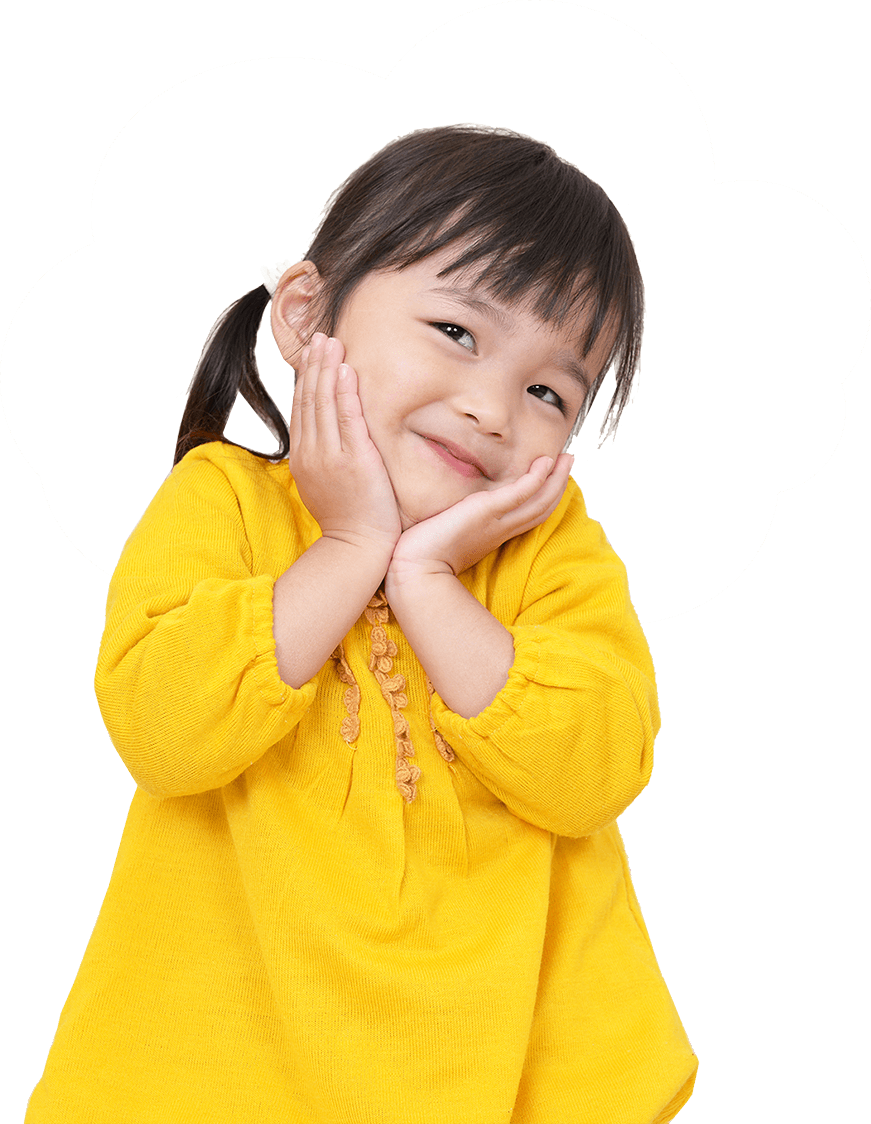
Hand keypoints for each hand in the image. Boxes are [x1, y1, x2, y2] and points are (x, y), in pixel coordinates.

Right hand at [289, 333, 401, 555]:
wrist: (356, 549)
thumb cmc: (349, 521)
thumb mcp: (327, 486)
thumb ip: (326, 460)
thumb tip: (329, 444)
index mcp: (304, 458)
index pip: (302, 409)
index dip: (307, 379)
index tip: (313, 355)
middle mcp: (312, 453)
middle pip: (309, 400)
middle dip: (314, 365)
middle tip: (321, 336)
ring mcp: (331, 456)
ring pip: (324, 403)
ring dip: (327, 369)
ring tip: (332, 342)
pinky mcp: (354, 461)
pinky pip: (346, 419)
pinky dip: (344, 393)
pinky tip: (346, 371)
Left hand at [387, 453, 574, 580]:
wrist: (413, 569)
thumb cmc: (422, 555)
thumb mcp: (446, 533)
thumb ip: (455, 521)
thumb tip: (450, 511)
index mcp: (494, 534)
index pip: (528, 513)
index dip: (545, 495)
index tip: (552, 475)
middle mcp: (500, 529)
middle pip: (541, 506)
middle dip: (558, 483)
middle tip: (569, 460)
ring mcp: (496, 522)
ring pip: (538, 501)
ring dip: (555, 479)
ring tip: (566, 458)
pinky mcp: (485, 513)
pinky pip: (519, 495)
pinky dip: (535, 480)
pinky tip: (543, 464)